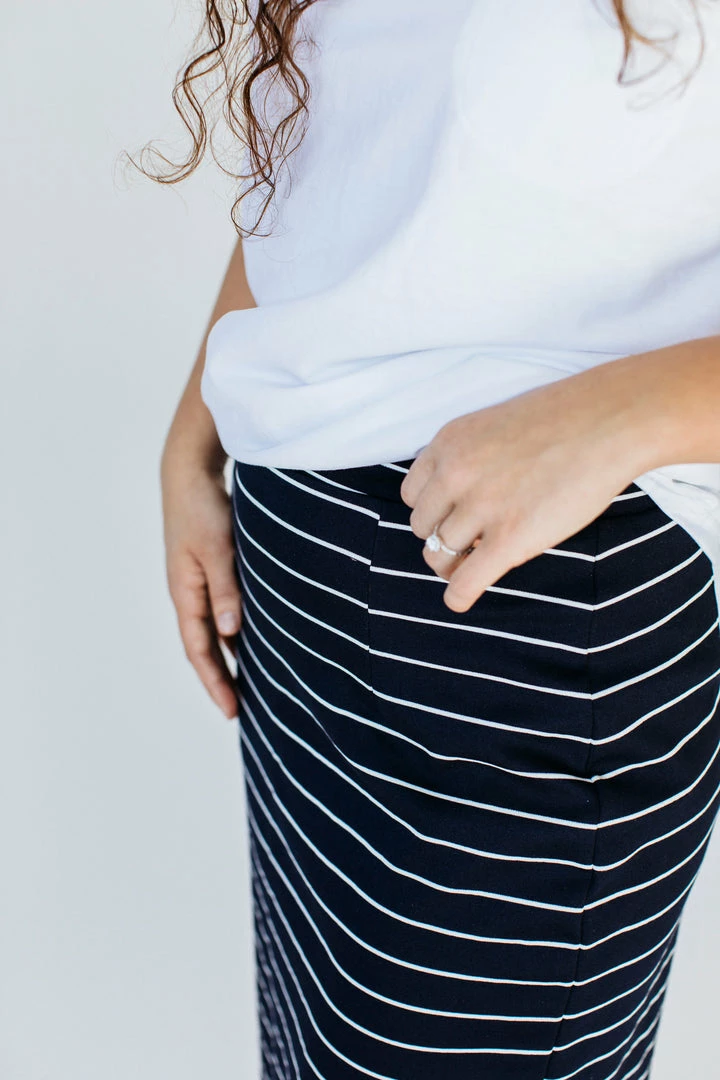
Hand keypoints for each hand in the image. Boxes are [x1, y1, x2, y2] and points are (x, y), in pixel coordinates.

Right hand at [161, 457, 241, 718]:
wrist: (190, 473)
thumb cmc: (202, 509)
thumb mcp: (218, 550)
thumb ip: (226, 590)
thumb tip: (231, 633)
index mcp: (185, 594)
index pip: (199, 650)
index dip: (214, 682)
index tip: (231, 711)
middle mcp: (190, 594)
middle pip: (205, 647)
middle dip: (221, 679)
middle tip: (243, 709)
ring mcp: (199, 583)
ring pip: (215, 630)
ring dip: (231, 657)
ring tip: (252, 684)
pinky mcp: (211, 570)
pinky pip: (223, 610)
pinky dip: (237, 630)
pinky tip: (256, 639)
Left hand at [399, 373, 650, 612]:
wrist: (611, 421)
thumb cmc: (564, 421)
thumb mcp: (493, 426)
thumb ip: (467, 458)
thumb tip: (455, 501)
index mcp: (448, 444)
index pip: (412, 494)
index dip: (433, 508)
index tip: (455, 513)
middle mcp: (455, 475)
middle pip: (423, 526)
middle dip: (442, 535)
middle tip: (472, 538)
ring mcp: (482, 508)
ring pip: (438, 555)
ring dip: (452, 564)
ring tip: (472, 564)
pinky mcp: (510, 539)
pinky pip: (465, 582)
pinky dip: (458, 595)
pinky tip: (461, 599)